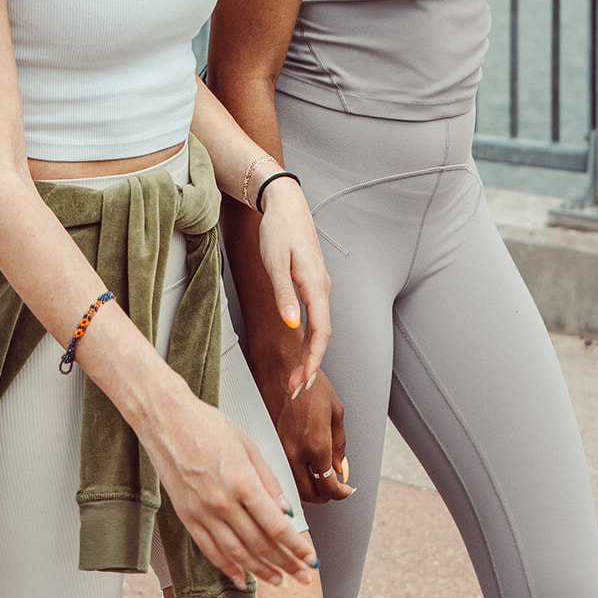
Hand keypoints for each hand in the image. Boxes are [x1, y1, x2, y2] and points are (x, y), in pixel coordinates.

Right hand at [137, 379, 320, 590]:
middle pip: (260, 544)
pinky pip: (210, 550)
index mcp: (242, 481)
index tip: (311, 559)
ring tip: (279, 581)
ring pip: (237, 553)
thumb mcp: (248, 445)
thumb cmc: (207, 425)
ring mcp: (203, 512)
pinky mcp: (187, 517)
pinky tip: (242, 578)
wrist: (167, 420)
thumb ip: (268, 480)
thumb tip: (286, 509)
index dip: (296, 547)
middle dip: (286, 564)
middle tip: (302, 577)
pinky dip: (228, 568)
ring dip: (261, 571)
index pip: (276, 525)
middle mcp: (223, 502)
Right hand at [252, 358, 352, 506]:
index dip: (341, 493)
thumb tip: (341, 469)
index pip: (329, 486)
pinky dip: (296, 478)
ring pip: (295, 487)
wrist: (279, 369)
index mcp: (316, 445)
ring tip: (320, 479)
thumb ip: (339, 446)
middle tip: (335, 487)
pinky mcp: (270, 446)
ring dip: (310, 489)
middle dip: (326, 495)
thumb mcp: (335, 412)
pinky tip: (304, 468)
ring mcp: (281, 451)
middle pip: (311, 495)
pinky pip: (284, 472)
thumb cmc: (308, 384)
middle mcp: (296, 453)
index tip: (346, 489)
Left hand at [256, 177, 330, 394]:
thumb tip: (292, 325)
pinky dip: (309, 338)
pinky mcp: (312, 283)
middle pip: (322, 335)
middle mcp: (322, 288)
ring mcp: (319, 286)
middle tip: (295, 392)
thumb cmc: (278, 230)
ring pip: (320, 328)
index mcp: (315, 285)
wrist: (285, 205)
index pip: (321, 332)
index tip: (302, 383)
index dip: (312, 360)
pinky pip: (316, 317)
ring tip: (296, 378)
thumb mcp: (275, 261)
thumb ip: (284, 294)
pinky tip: (300, 349)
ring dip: (310, 354)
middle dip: (310, 365)